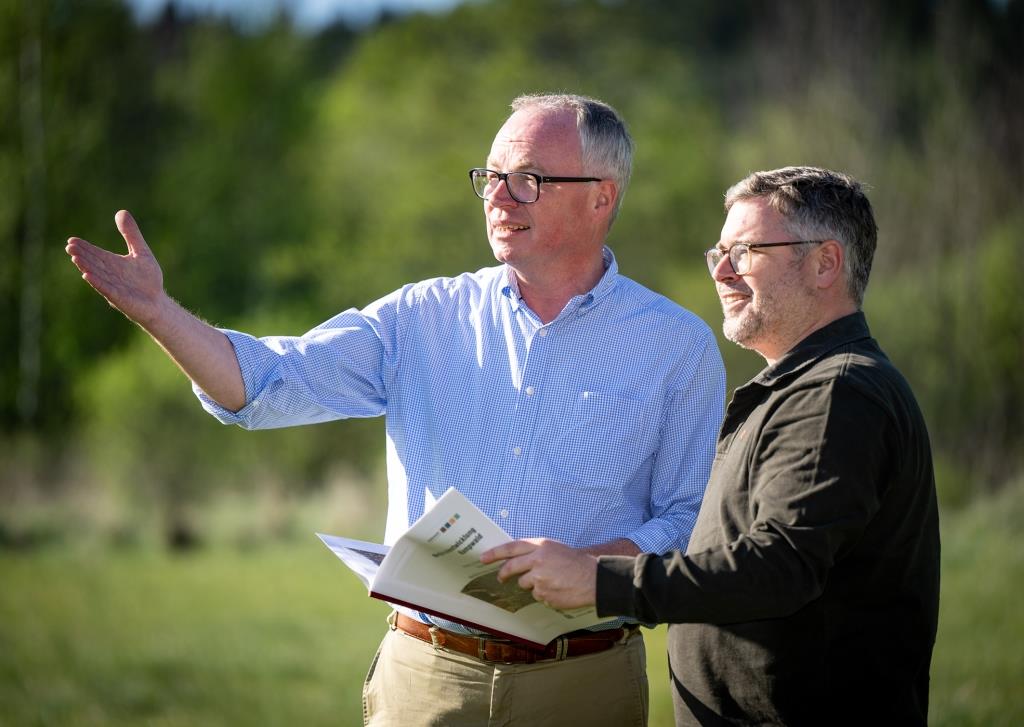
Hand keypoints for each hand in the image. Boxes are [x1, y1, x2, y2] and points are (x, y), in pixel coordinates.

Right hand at [66, 210, 166, 327]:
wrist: (158, 302)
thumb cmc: (148, 279)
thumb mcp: (141, 252)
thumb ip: (131, 234)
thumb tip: (121, 211)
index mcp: (113, 263)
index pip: (96, 253)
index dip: (85, 247)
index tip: (72, 240)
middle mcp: (110, 275)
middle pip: (93, 263)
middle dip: (82, 255)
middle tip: (69, 247)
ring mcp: (113, 287)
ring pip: (97, 275)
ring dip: (86, 267)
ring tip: (75, 258)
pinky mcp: (119, 298)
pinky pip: (106, 289)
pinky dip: (97, 282)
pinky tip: (87, 275)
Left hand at [480, 538, 597, 609]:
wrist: (594, 578)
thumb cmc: (576, 562)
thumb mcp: (555, 548)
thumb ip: (536, 552)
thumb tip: (517, 561)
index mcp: (541, 546)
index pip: (511, 548)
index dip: (495, 553)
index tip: (483, 558)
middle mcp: (537, 561)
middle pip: (512, 569)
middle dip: (503, 574)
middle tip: (500, 578)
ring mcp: (540, 580)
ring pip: (525, 584)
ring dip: (533, 584)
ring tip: (551, 581)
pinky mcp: (545, 595)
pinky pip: (538, 596)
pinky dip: (544, 594)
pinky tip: (558, 589)